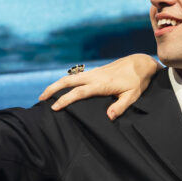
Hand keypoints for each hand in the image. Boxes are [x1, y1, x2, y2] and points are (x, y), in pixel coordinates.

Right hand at [38, 54, 159, 118]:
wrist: (140, 63)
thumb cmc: (137, 81)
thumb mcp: (132, 96)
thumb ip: (120, 107)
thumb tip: (108, 117)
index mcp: (102, 84)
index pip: (79, 92)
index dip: (66, 100)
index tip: (54, 107)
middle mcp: (94, 76)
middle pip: (68, 81)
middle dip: (53, 88)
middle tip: (41, 98)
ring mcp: (94, 73)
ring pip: (70, 77)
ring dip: (57, 84)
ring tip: (46, 94)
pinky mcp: (95, 72)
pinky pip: (76, 77)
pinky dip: (66, 82)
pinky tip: (61, 88)